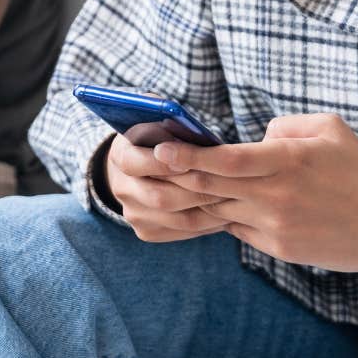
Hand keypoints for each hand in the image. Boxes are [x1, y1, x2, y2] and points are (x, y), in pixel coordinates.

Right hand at [101, 134, 227, 242]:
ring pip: (178, 220)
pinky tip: (227, 214)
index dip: (163, 164)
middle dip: (198, 192)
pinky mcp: (147, 231)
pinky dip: (208, 225)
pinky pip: (183, 232)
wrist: (140, 169)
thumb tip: (191, 132)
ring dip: (210, 212)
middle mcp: (122, 188)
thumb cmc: (159, 139)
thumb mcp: (159, 124)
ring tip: (236, 201)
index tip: (190, 162)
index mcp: (121, 156)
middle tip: (229, 186)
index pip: (135, 163)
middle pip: (160, 198)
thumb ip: (170, 126)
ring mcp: (133, 214)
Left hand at [156, 113, 357, 271]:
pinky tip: (216, 205)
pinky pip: (239, 230)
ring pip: (220, 211)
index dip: (189, 155)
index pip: (226, 159)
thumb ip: (284, 126)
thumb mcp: (328, 128)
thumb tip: (253, 138)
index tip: (161, 150)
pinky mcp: (279, 248)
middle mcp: (275, 195)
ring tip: (168, 187)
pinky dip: (226, 216)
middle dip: (175, 178)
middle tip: (146, 169)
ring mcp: (276, 225)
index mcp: (286, 160)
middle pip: (212, 187)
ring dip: (194, 199)